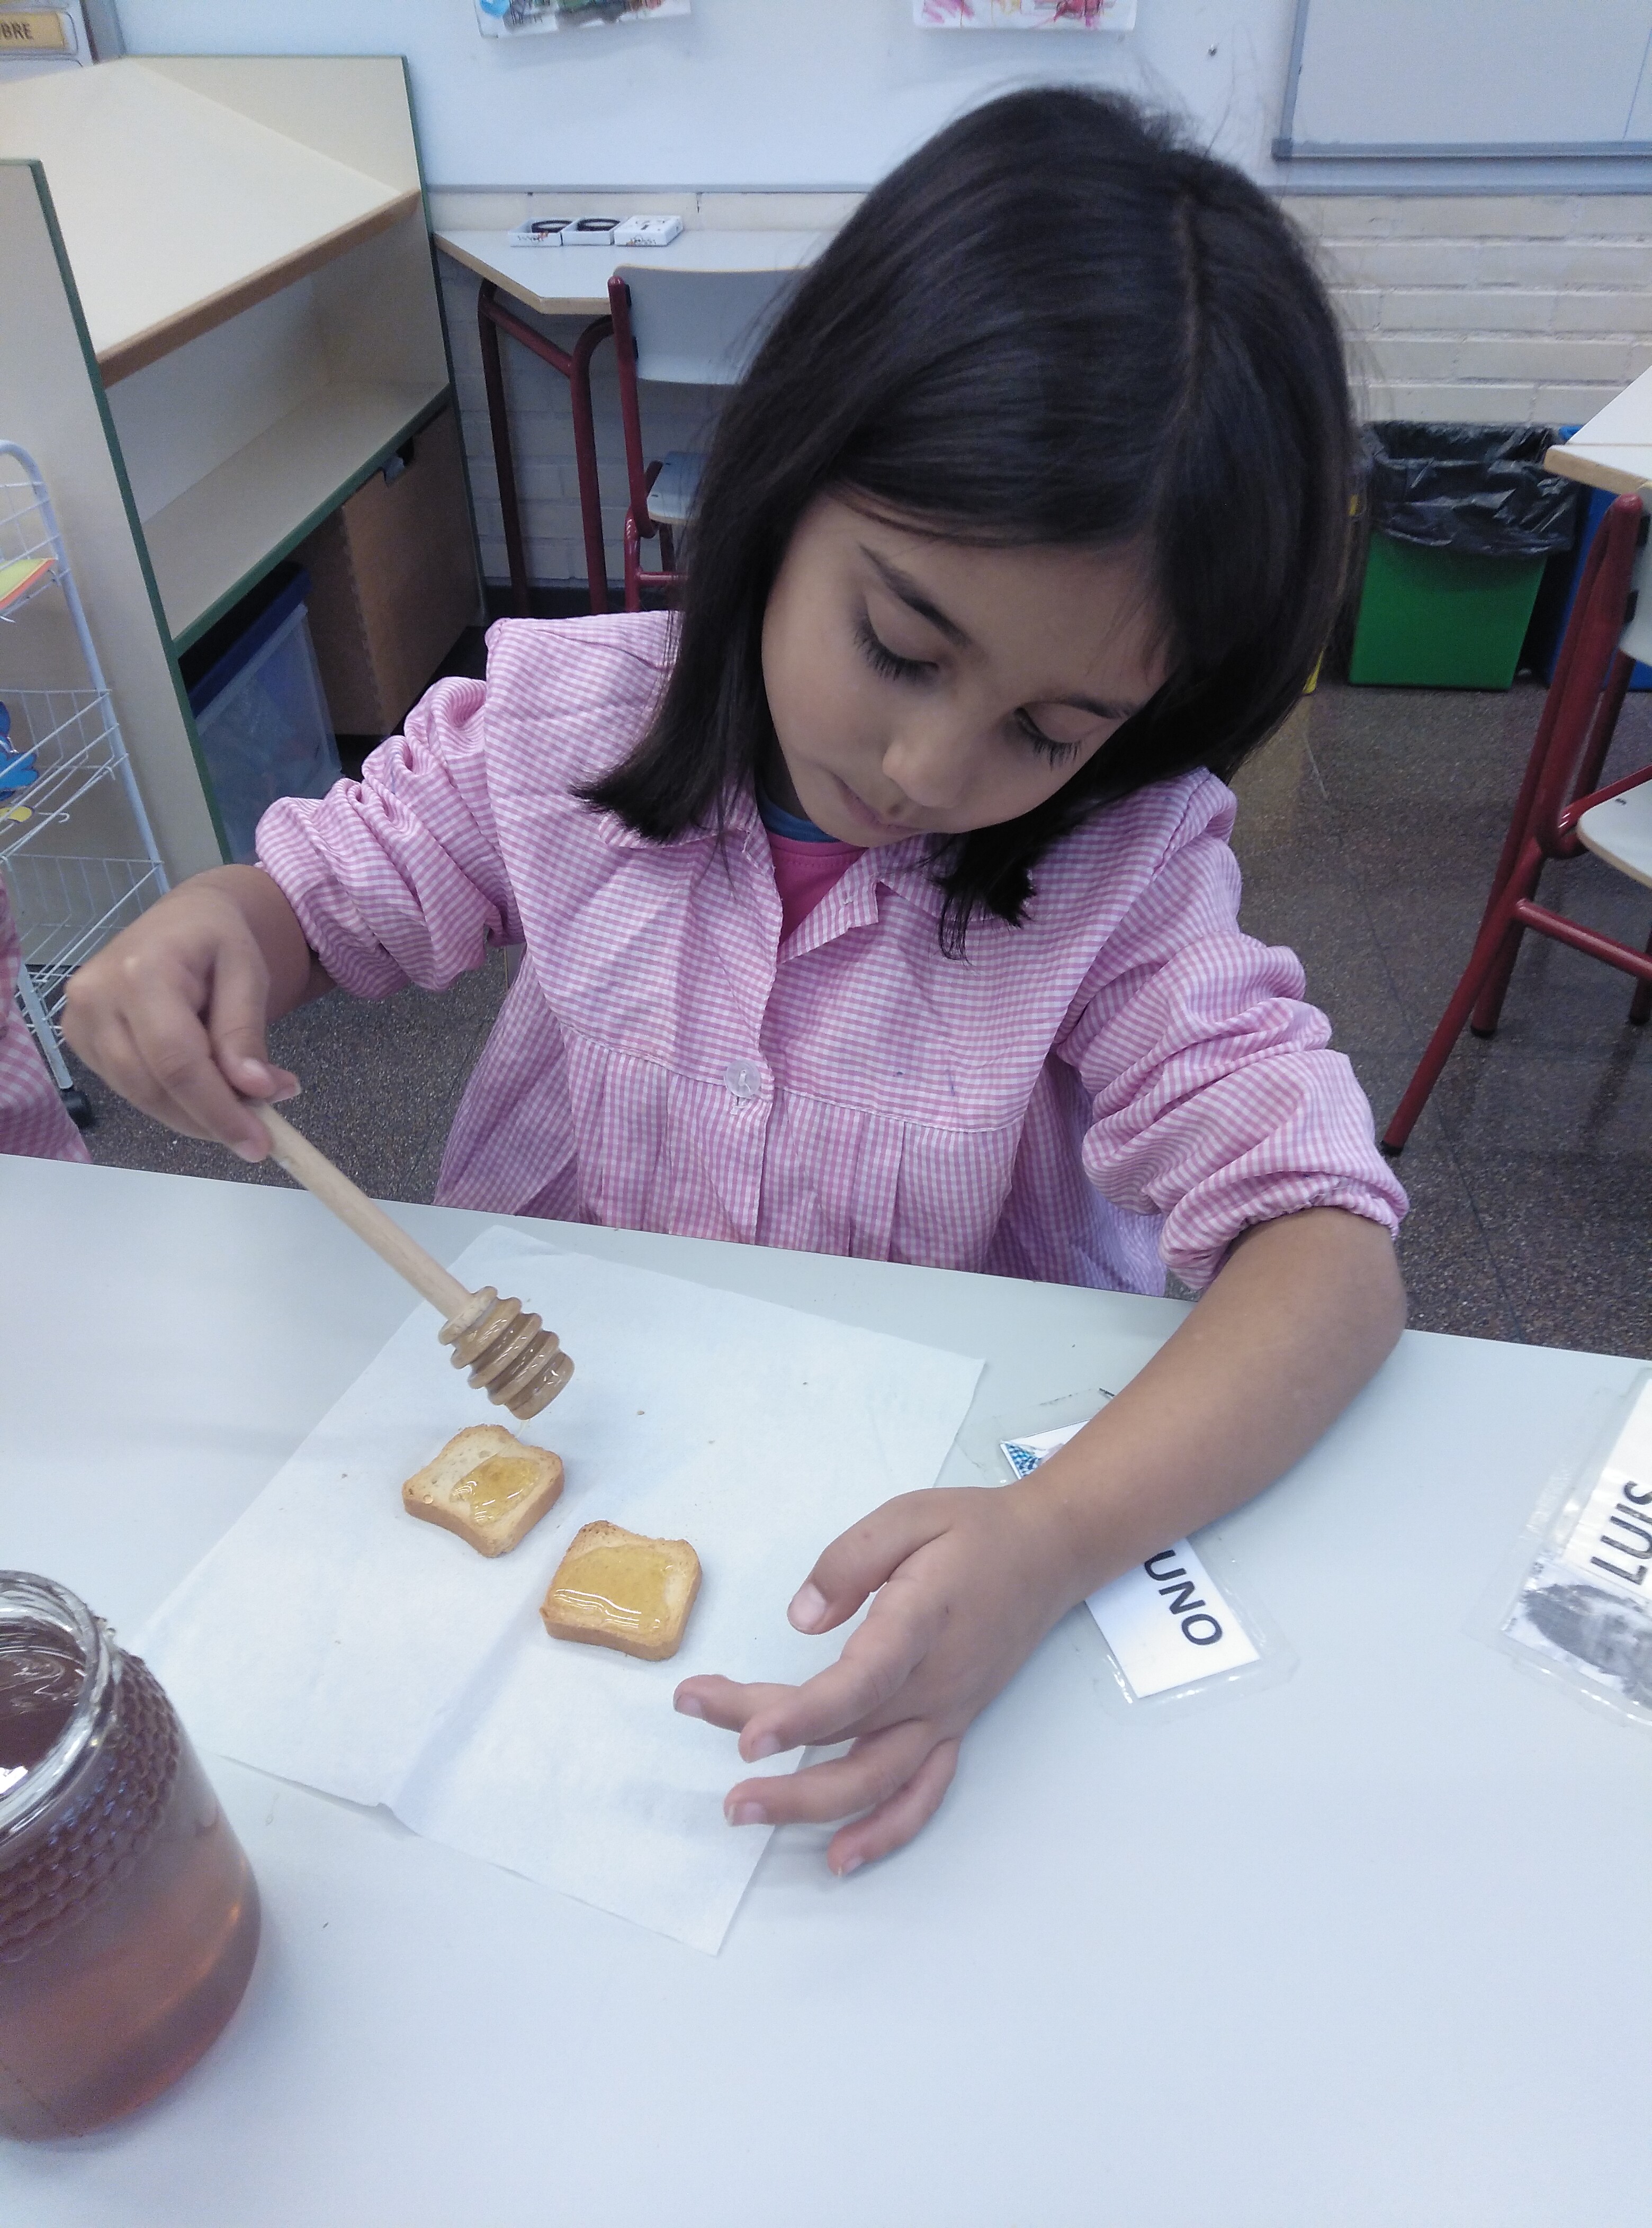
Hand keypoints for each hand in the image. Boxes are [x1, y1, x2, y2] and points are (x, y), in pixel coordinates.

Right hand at [62, 866, 316, 1158]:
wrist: (180, 920)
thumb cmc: (217, 939)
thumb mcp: (247, 972)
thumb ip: (245, 1031)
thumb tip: (257, 1090)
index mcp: (140, 971)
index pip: (177, 1061)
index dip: (218, 1110)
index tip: (260, 1143)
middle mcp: (96, 997)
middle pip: (153, 1087)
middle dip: (210, 1120)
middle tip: (259, 1131)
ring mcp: (80, 1020)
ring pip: (139, 1096)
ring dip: (193, 1115)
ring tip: (241, 1105)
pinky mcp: (79, 1039)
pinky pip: (129, 1089)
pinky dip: (172, 1101)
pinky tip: (204, 1090)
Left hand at [674, 1483, 1079, 1876]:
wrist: (1049, 1555)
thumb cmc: (973, 1530)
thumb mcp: (908, 1516)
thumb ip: (849, 1561)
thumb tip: (801, 1619)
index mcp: (922, 1622)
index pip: (861, 1681)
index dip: (803, 1715)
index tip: (745, 1736)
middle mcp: (936, 1683)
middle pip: (846, 1730)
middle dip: (770, 1743)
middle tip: (695, 1723)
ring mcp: (947, 1714)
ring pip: (877, 1778)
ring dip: (809, 1804)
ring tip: (742, 1808)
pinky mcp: (954, 1727)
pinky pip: (921, 1794)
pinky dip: (884, 1832)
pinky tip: (839, 1857)